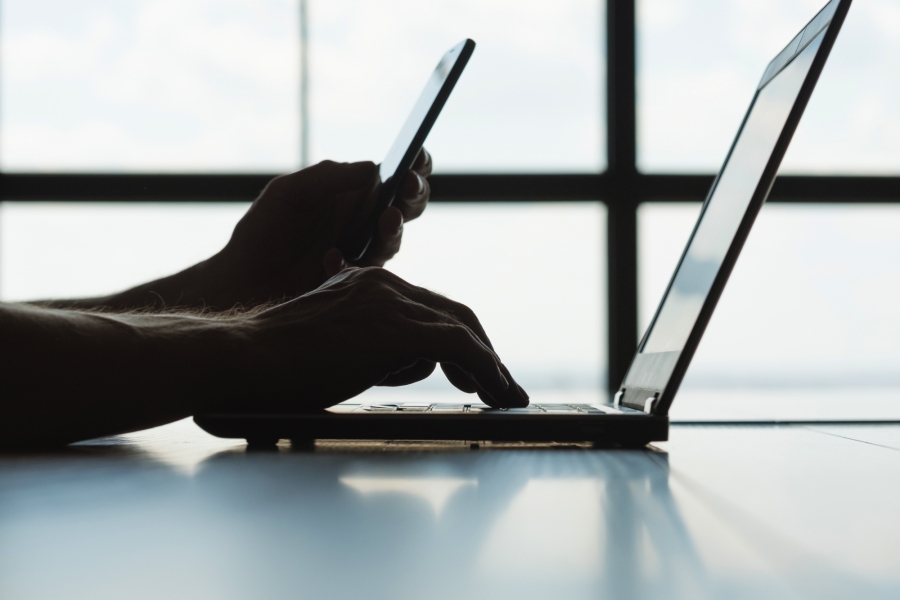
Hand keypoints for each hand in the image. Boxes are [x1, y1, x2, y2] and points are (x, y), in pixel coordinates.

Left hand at [204, 149, 432, 307]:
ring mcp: (364, 252)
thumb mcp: (289, 193)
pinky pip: (366, 273)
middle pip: (409, 204)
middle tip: (407, 187)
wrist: (244, 279)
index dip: (415, 162)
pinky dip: (350, 264)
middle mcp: (367, 220)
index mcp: (356, 191)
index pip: (398, 172)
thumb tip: (373, 168)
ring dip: (393, 229)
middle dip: (415, 193)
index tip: (416, 156)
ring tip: (386, 219)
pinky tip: (330, 258)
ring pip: (394, 239)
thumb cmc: (265, 230)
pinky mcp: (356, 282)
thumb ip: (327, 178)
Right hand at [225, 267, 528, 409]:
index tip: (473, 370)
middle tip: (497, 383)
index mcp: (365, 285)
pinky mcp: (395, 326)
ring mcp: (389, 301)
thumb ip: (378, 348)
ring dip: (490, 363)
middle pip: (452, 312)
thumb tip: (418, 362)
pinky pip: (459, 345)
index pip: (427, 307)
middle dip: (481, 350)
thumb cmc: (277, 366)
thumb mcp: (337, 349)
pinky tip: (495, 391)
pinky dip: (485, 369)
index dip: (457, 339)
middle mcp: (382, 284)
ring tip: (503, 394)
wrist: (242, 359)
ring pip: (462, 326)